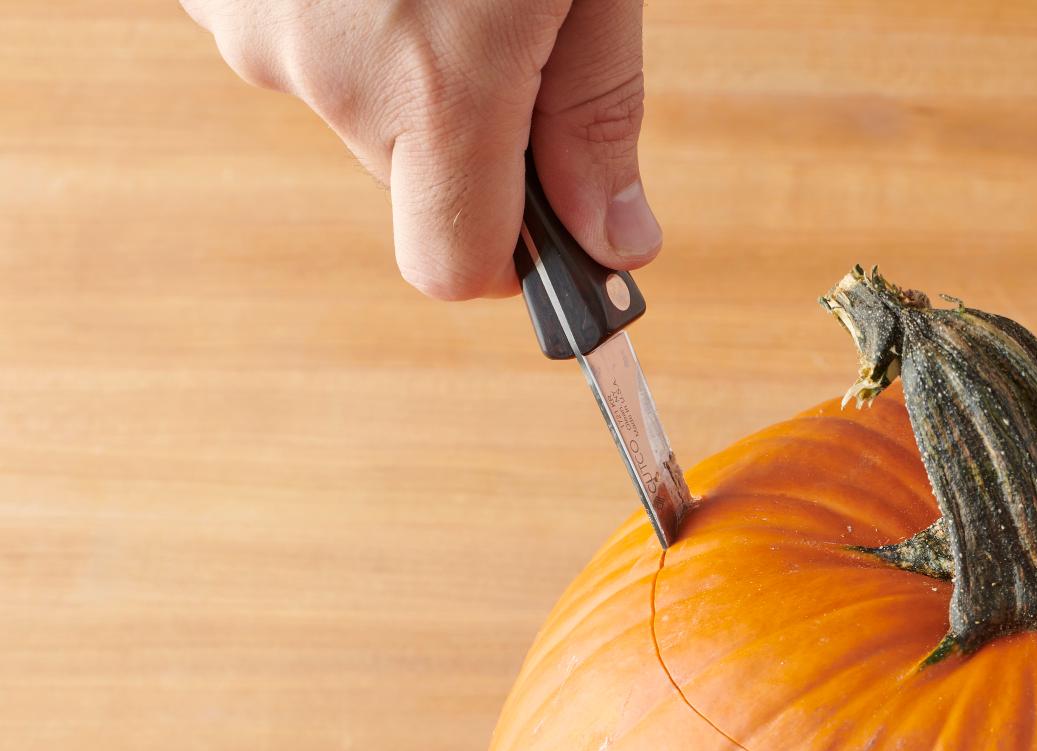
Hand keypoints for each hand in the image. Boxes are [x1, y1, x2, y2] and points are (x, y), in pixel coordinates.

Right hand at [181, 0, 658, 298]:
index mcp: (437, 87)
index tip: (551, 217)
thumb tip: (617, 246)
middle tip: (504, 20)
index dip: (512, 258)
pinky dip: (338, 6)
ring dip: (396, 54)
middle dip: (463, 121)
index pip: (453, 269)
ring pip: (347, 97)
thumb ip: (594, 115)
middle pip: (409, 175)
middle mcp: (326, 72)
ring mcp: (248, 24)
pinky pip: (293, 34)